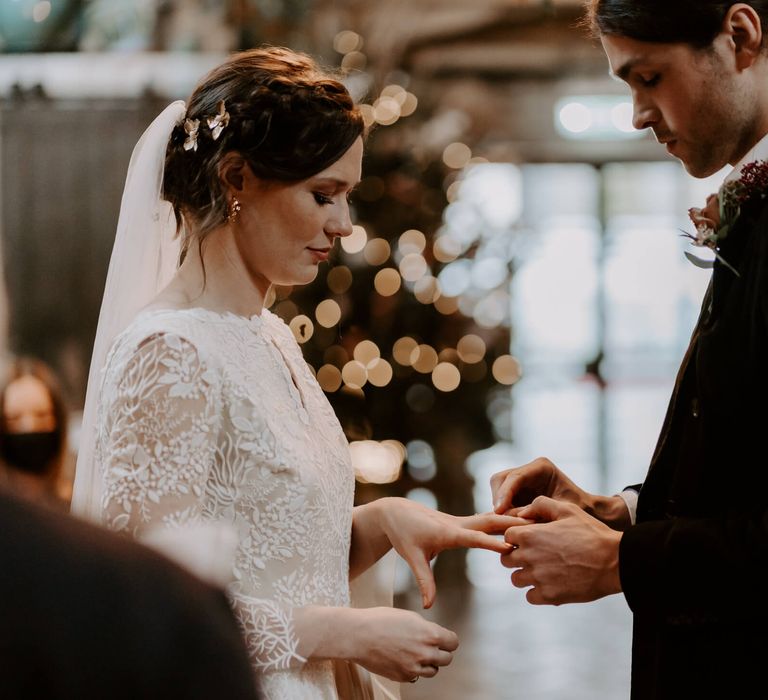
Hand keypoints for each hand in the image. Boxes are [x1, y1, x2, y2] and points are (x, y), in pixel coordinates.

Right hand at [350, 607, 457, 682]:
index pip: (453, 642)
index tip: (445, 639)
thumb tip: (433, 635)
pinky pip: (416, 676)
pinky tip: (403, 658)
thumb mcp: (409, 617)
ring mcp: (415, 668)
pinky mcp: (403, 677)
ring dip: (428, 663)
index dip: (448, 639)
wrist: (359, 635)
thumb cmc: (380, 621)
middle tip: (430, 646)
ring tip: (415, 652)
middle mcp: (425, 653)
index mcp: (430, 634)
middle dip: (441, 652)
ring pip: (433, 670)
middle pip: (447, 659)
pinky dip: (413, 669)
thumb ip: (426, 628)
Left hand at [375, 497, 524, 607]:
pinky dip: (504, 520)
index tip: (509, 548)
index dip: (491, 543)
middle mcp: (458, 524)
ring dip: (512, 520)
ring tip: (538, 521)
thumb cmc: (404, 534)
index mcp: (448, 532)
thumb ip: (424, 580)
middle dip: (512, 525)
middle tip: (537, 527)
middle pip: (490, 522)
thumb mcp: (412, 557)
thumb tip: (429, 606)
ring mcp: (462, 521)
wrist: (398, 513)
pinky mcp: (463, 522)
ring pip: (492, 518)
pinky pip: (487, 520)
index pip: (474, 538)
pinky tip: (521, 522)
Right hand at [491, 457, 594, 514]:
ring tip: (506, 525)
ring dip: (499, 506)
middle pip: (501, 479)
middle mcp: (530, 470)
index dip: (504, 493)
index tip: (499, 511)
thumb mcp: (562, 511)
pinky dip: (502, 511)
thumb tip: (513, 518)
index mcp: (542, 467)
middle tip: (499, 519)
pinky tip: (507, 524)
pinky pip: (502, 498)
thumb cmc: (580, 512)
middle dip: (498, 498)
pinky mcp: (518, 491)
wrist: (588, 514)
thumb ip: (538, 511)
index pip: (515, 477)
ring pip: (498, 488)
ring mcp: (523, 479)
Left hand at [501, 496, 621, 604]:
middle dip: (517, 556)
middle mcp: (529, 557)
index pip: (506, 537)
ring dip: (526, 575)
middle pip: (506, 559)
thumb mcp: (568, 509)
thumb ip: (541, 505)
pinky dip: (537, 592)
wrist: (615, 561)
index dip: (517, 537)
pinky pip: (530, 596)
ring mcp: (538, 578)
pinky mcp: (549, 596)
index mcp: (530, 535)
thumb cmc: (592, 533)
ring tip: (544, 570)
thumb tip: (522, 512)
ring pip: (516, 579)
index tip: (530, 540)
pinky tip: (551, 584)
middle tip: (536, 555)